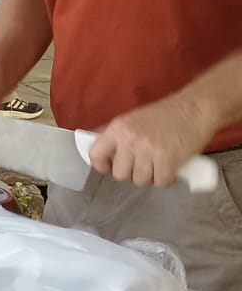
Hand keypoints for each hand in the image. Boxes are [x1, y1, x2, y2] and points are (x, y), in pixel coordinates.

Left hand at [86, 92, 216, 187]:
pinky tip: (171, 168)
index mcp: (118, 128)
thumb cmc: (166, 114)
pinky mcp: (167, 161)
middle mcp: (130, 140)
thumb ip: (116, 134)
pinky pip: (160, 182)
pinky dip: (166, 179)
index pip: (95, 155)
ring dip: (150, 176)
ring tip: (158, 163)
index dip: (103, 166)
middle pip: (119, 174)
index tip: (111, 167)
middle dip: (131, 173)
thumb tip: (97, 145)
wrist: (195, 108)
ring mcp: (148, 151)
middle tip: (143, 165)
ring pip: (140, 180)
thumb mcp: (134, 119)